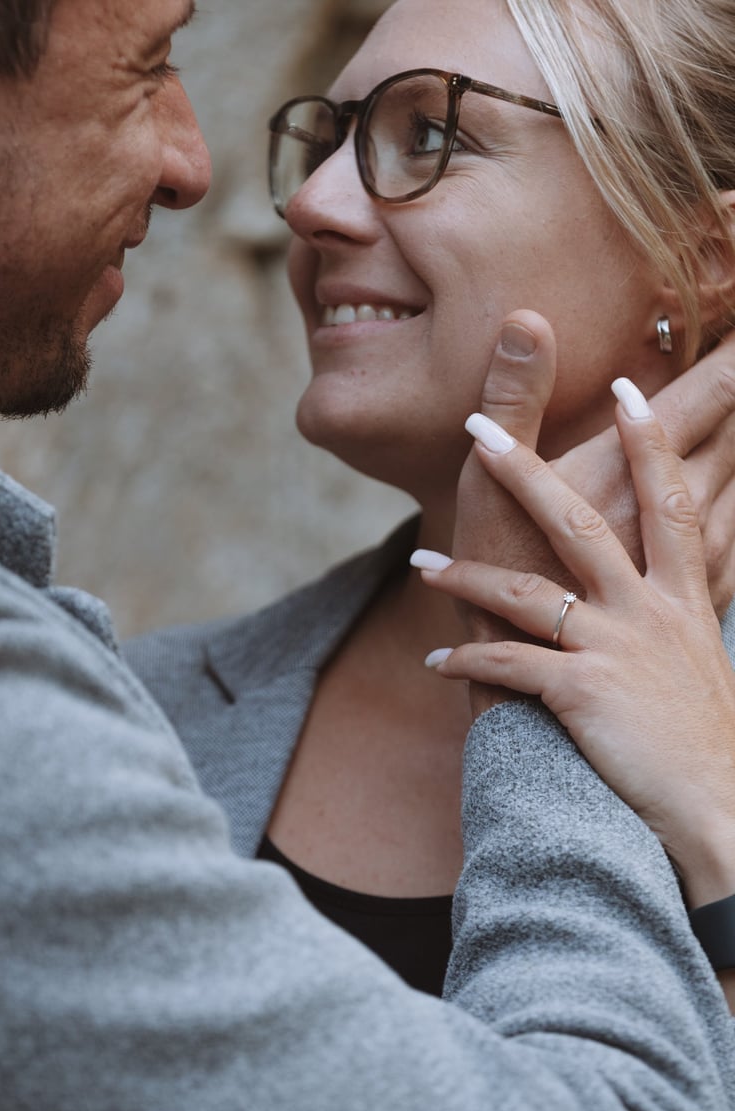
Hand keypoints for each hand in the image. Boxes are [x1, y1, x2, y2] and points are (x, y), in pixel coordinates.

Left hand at [417, 380, 734, 912]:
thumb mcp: (699, 666)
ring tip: (421, 565)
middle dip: (528, 473)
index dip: (650, 444)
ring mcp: (616, 652)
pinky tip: (437, 665)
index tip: (627, 390)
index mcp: (683, 601)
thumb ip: (672, 622)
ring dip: (466, 579)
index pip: (671, 503)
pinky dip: (468, 665)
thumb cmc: (705, 749)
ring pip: (527, 595)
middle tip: (480, 428)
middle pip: (583, 524)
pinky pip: (509, 668)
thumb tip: (653, 599)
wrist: (721, 818)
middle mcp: (650, 614)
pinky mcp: (584, 697)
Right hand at [454, 311, 734, 615]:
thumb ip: (514, 398)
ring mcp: (694, 564)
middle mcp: (670, 517)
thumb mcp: (487, 481)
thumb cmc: (492, 582)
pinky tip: (731, 491)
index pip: (710, 392)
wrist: (526, 703)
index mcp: (627, 475)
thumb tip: (529, 320)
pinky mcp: (697, 600)